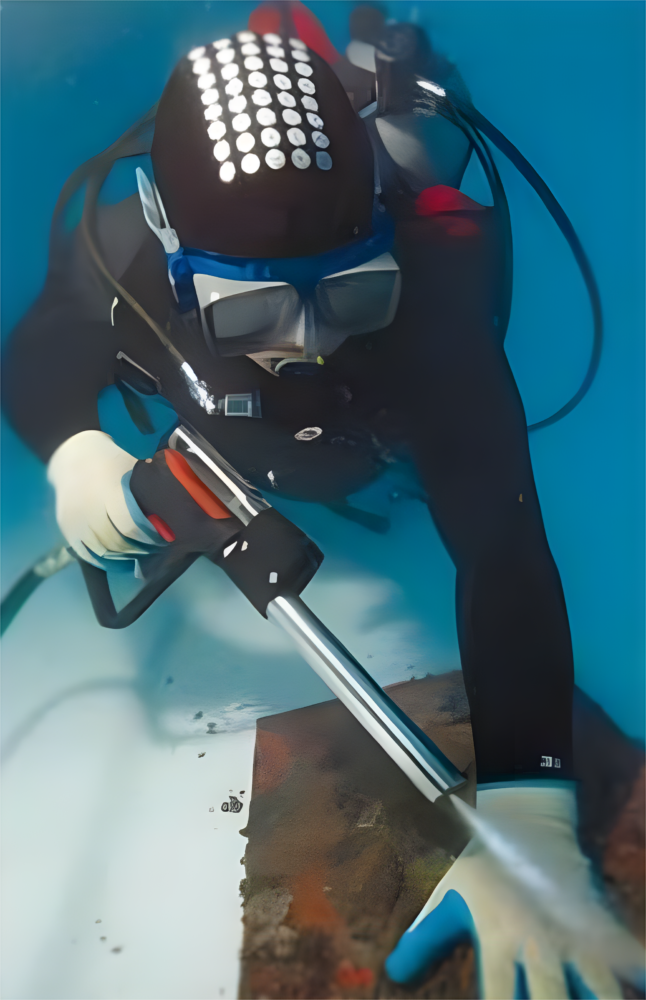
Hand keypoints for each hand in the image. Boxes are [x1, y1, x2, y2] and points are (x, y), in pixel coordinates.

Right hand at [47, 430, 162, 565]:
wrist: (72, 454)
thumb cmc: (110, 461)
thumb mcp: (132, 471)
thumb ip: (146, 493)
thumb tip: (167, 516)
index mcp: (109, 494)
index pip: (131, 527)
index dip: (149, 538)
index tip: (164, 538)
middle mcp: (89, 510)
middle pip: (118, 543)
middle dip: (140, 549)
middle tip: (156, 549)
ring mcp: (75, 521)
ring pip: (103, 551)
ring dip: (125, 557)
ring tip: (141, 555)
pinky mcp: (66, 528)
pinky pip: (86, 553)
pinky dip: (105, 561)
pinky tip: (120, 561)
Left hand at [386, 785, 645, 998]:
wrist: (527, 822)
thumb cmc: (482, 867)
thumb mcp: (447, 897)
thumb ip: (423, 939)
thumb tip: (393, 975)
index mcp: (498, 938)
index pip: (499, 995)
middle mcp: (538, 942)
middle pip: (553, 999)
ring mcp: (573, 935)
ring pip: (597, 987)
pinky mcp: (599, 927)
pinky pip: (628, 959)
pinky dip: (636, 972)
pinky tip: (642, 983)